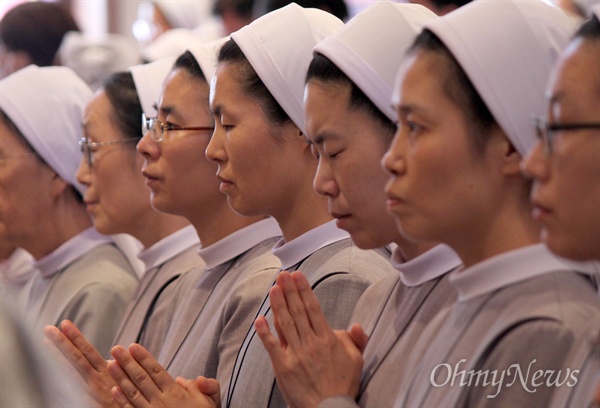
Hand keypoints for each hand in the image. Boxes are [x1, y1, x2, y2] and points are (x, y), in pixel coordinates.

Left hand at [44, 320, 117, 407]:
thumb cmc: (128, 396)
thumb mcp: (123, 378)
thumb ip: (112, 369)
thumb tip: (104, 359)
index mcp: (106, 372)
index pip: (87, 351)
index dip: (75, 338)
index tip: (65, 325)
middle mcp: (96, 380)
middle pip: (76, 358)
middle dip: (62, 342)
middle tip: (49, 329)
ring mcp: (90, 393)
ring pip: (71, 372)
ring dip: (57, 357)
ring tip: (45, 343)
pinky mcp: (87, 403)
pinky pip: (68, 391)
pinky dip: (58, 380)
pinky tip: (48, 372)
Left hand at [107, 344, 219, 407]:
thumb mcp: (210, 401)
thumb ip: (207, 386)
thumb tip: (191, 378)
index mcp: (176, 393)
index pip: (156, 371)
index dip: (144, 358)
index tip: (133, 346)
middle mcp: (161, 401)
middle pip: (141, 378)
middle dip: (127, 362)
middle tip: (116, 349)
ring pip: (133, 392)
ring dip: (120, 378)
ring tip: (111, 364)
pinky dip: (121, 400)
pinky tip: (114, 389)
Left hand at [254, 271, 366, 407]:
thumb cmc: (343, 385)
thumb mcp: (357, 360)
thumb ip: (356, 340)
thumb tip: (355, 325)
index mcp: (327, 339)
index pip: (313, 308)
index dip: (304, 290)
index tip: (298, 275)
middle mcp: (310, 343)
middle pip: (298, 311)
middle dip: (289, 291)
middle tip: (282, 274)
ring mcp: (295, 355)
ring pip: (285, 324)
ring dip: (278, 305)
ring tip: (273, 288)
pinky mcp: (283, 367)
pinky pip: (272, 346)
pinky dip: (265, 332)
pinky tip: (259, 319)